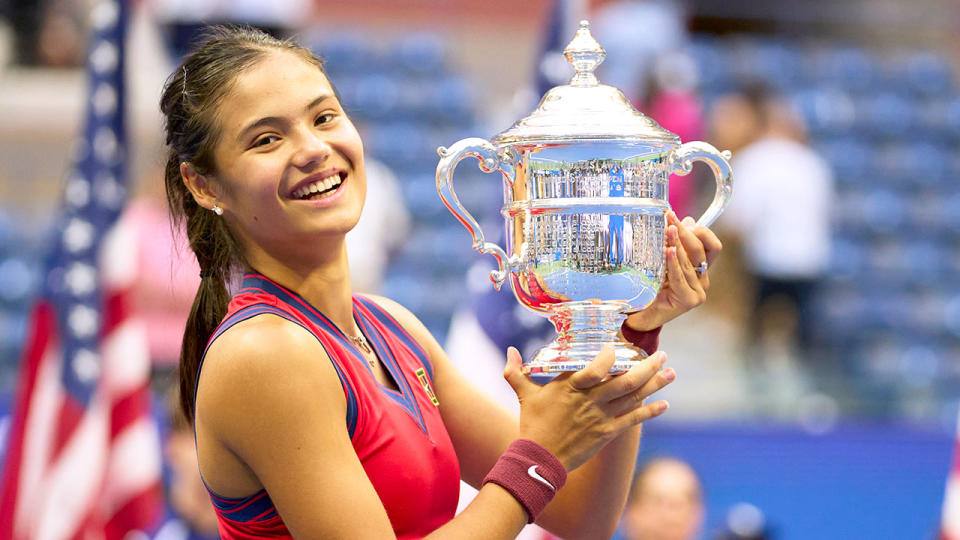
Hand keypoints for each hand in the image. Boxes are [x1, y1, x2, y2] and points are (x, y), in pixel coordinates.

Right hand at [503, 346, 674, 470]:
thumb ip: (516, 371)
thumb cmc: (532, 424)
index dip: (611, 356)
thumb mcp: (524, 394)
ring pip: (633, 397)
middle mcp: (590, 399)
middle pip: (625, 379)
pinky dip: (650, 412)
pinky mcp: (606, 433)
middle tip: (662, 354)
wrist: (538, 459)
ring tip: (671, 372)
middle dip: (647, 366)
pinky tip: (665, 404)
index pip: (596, 366)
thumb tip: (509, 351)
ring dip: (655, 384)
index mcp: (571, 386)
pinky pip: (633, 420)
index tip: (619, 346)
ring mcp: (600, 417)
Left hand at [625, 211, 721, 331]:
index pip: (713, 245)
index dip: (700, 231)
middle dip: (684, 231)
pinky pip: (680, 276)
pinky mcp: (690, 300)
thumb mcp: (664, 261)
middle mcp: (703, 279)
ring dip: (677, 243)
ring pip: (689, 261)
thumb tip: (688, 219)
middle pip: (699, 249)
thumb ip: (676, 244)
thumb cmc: (651, 287)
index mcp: (701, 268)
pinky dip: (674, 262)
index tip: (679, 219)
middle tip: (669, 218)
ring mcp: (699, 291)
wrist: (641, 314)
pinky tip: (669, 250)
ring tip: (667, 229)